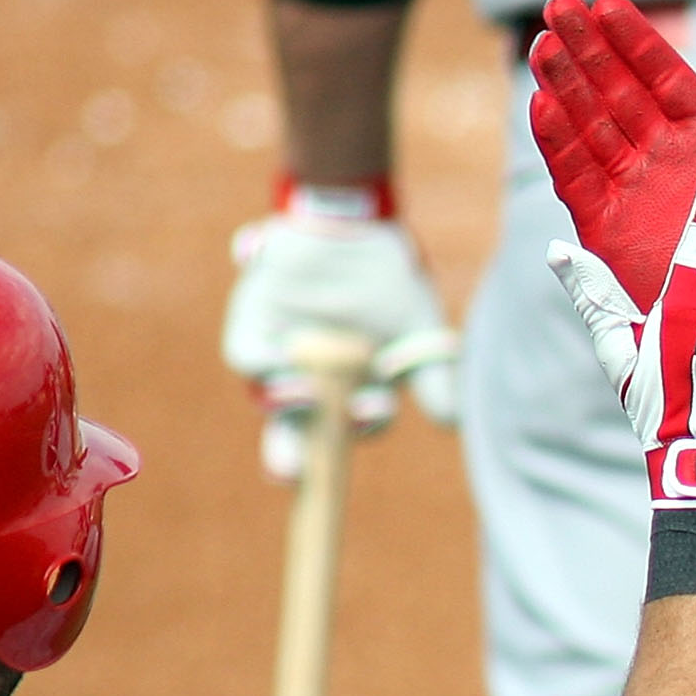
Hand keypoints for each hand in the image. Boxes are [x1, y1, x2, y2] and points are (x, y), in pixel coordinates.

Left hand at [221, 184, 457, 480]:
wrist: (349, 222)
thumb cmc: (387, 279)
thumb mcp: (418, 328)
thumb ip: (431, 374)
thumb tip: (450, 422)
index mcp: (351, 392)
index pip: (350, 429)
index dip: (357, 431)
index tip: (371, 418)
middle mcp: (311, 382)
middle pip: (297, 431)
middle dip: (293, 455)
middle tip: (293, 473)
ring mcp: (279, 355)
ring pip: (268, 397)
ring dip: (285, 405)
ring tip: (307, 399)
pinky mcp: (252, 322)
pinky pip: (246, 354)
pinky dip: (262, 363)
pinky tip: (285, 363)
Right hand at [528, 0, 695, 305]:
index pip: (665, 84)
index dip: (638, 45)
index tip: (608, 2)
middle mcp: (665, 167)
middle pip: (621, 99)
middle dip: (588, 51)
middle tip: (559, 2)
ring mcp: (632, 197)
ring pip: (595, 131)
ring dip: (568, 87)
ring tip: (541, 41)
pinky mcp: (607, 234)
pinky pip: (580, 186)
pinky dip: (561, 149)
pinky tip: (539, 105)